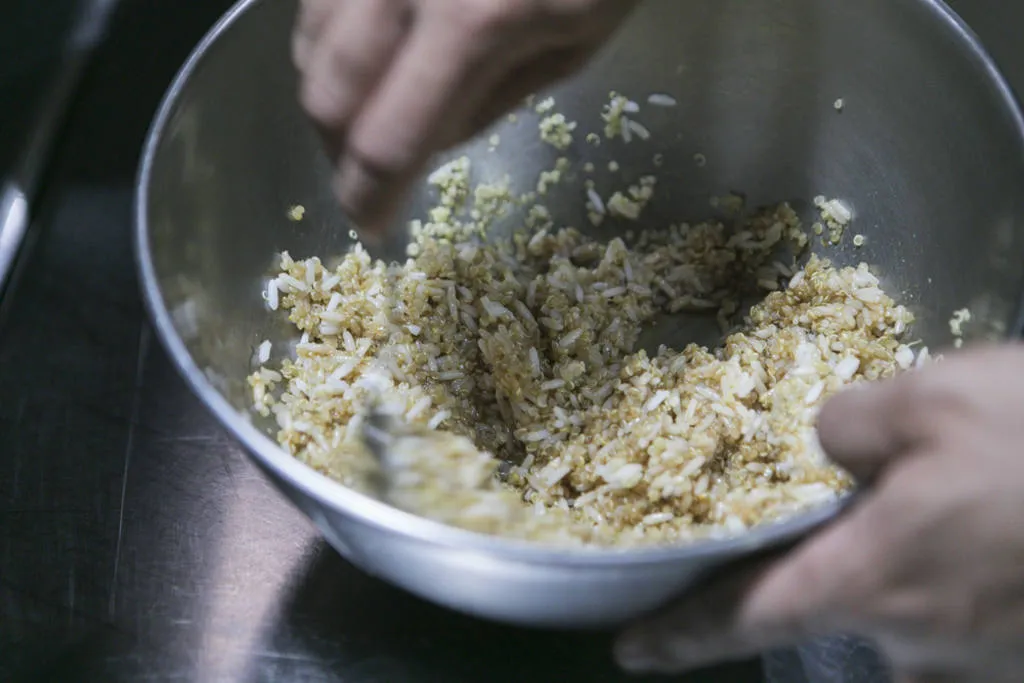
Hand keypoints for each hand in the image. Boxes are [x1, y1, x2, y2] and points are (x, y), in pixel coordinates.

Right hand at [293, 0, 636, 238]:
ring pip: (306, 41)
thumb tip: (429, 145)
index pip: (388, 142)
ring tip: (366, 111)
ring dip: (327, 94)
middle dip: (337, 150)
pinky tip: (362, 50)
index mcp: (472, 26)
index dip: (367, 195)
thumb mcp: (575, 41)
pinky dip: (328, 39)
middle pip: (325, 96)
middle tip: (367, 170)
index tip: (369, 223)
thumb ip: (493, 101)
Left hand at [614, 345, 1023, 682]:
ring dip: (910, 565)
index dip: (682, 636)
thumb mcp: (933, 398)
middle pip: (835, 606)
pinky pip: (963, 617)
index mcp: (870, 581)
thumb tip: (826, 444)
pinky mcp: (1022, 654)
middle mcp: (914, 641)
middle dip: (833, 560)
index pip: (743, 619)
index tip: (632, 651)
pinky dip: (959, 576)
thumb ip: (849, 422)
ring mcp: (978, 659)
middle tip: (866, 504)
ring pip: (908, 613)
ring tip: (955, 503)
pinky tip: (993, 524)